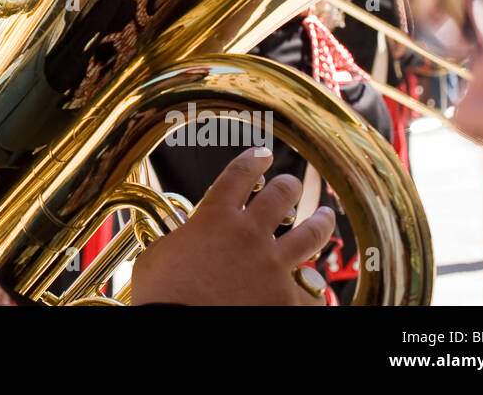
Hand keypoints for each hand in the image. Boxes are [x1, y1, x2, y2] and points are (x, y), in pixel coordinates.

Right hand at [130, 147, 334, 304]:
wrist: (179, 327)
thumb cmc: (162, 295)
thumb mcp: (157, 256)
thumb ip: (174, 240)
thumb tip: (177, 240)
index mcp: (215, 217)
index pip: (239, 174)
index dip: (253, 160)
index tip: (261, 155)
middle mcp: (249, 233)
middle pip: (281, 195)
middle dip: (289, 185)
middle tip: (291, 183)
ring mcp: (272, 264)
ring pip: (310, 233)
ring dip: (321, 221)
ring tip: (325, 216)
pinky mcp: (286, 297)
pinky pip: (310, 289)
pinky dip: (310, 288)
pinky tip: (313, 287)